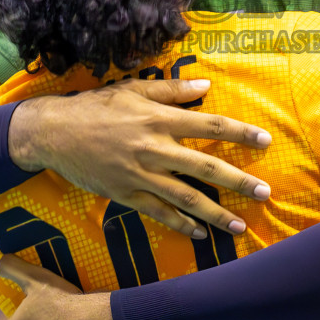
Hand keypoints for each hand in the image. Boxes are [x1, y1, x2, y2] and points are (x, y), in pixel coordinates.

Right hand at [9, 78, 271, 236]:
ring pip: (185, 197)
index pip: (209, 125)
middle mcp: (154, 148)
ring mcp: (140, 174)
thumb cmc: (95, 106)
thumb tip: (205, 85)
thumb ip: (170, 89)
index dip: (239, 133)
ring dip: (215, 213)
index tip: (265, 141)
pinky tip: (199, 234)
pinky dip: (180, 224)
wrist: (53, 132)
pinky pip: (158, 213)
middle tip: (266, 192)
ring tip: (240, 225)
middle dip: (239, 181)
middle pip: (205, 167)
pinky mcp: (125, 194)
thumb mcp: (133, 88)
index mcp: (158, 118)